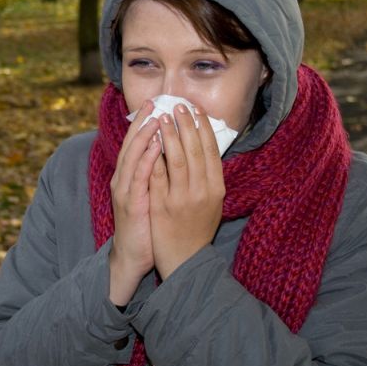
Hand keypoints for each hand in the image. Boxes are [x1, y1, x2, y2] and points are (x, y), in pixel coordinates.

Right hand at [108, 100, 161, 305]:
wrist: (132, 256)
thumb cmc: (146, 227)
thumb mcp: (150, 196)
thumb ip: (156, 175)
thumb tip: (169, 154)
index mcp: (128, 176)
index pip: (134, 144)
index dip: (143, 123)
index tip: (155, 104)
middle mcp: (122, 179)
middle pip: (130, 144)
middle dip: (142, 122)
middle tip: (153, 102)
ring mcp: (124, 190)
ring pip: (133, 156)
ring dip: (144, 135)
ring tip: (156, 117)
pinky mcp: (131, 202)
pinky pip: (139, 176)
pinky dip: (148, 158)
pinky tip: (157, 145)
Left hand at [148, 103, 224, 279]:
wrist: (185, 260)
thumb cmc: (198, 229)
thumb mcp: (212, 202)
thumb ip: (210, 177)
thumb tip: (206, 148)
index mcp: (216, 188)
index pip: (211, 151)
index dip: (203, 128)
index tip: (196, 109)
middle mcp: (202, 191)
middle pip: (194, 150)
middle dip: (186, 125)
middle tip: (178, 105)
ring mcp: (181, 198)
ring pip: (176, 159)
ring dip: (169, 135)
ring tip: (163, 116)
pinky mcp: (162, 206)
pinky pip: (157, 176)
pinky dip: (154, 156)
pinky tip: (150, 141)